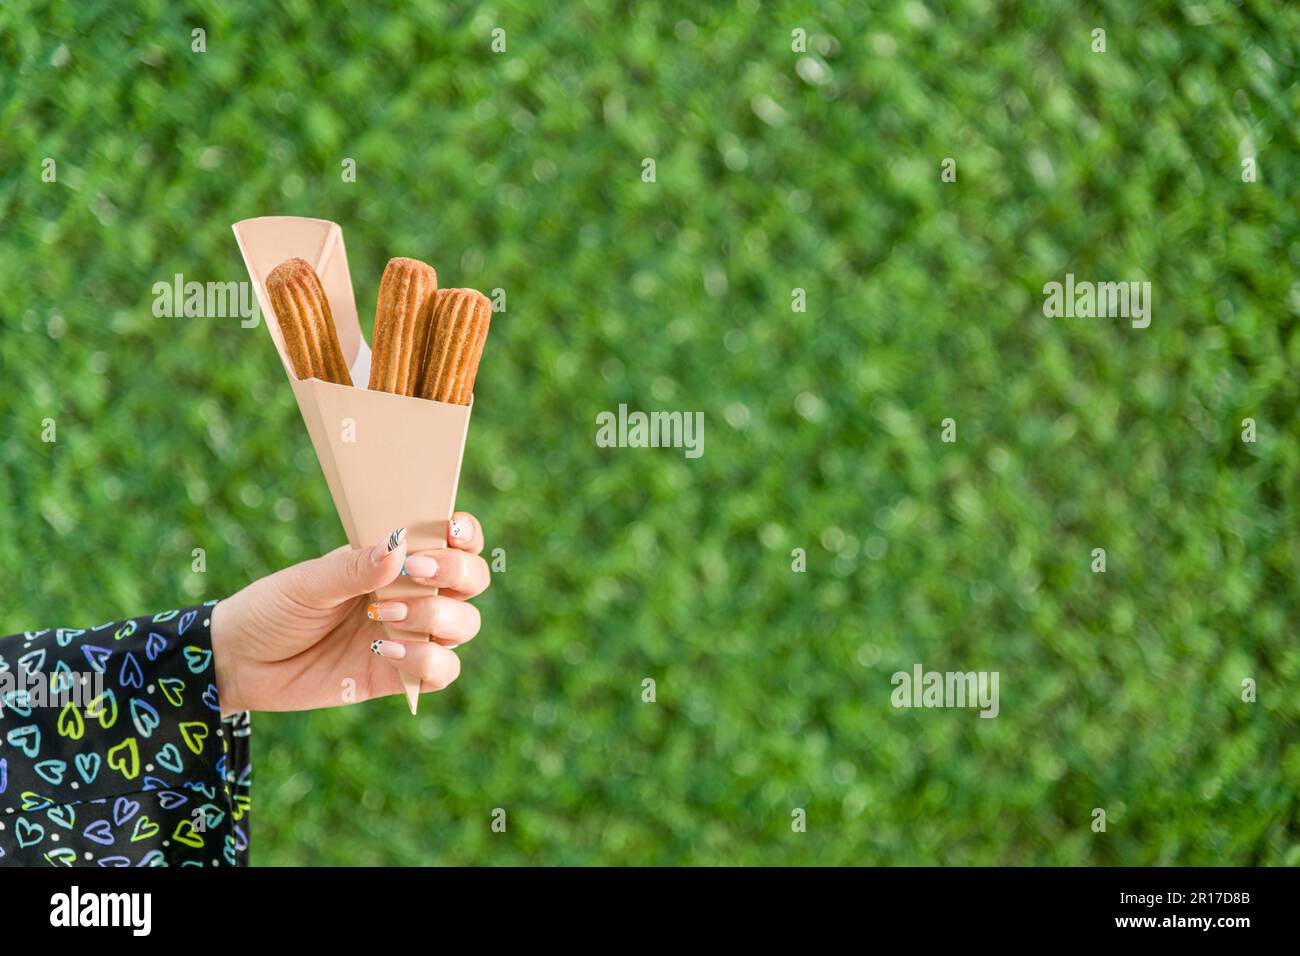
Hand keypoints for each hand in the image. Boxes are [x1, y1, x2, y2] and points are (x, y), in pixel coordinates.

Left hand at [210, 512, 489, 714]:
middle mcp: (412, 594)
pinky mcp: (400, 676)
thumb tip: (399, 547)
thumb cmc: (273, 608)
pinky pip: (443, 671)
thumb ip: (354, 567)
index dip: (466, 534)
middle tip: (415, 572)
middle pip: (471, 581)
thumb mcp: (307, 581)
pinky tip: (384, 653)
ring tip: (383, 615)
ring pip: (464, 624)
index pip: (452, 541)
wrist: (240, 662)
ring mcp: (410, 635)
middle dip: (456, 573)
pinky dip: (426, 660)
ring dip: (435, 616)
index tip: (451, 529)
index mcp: (394, 560)